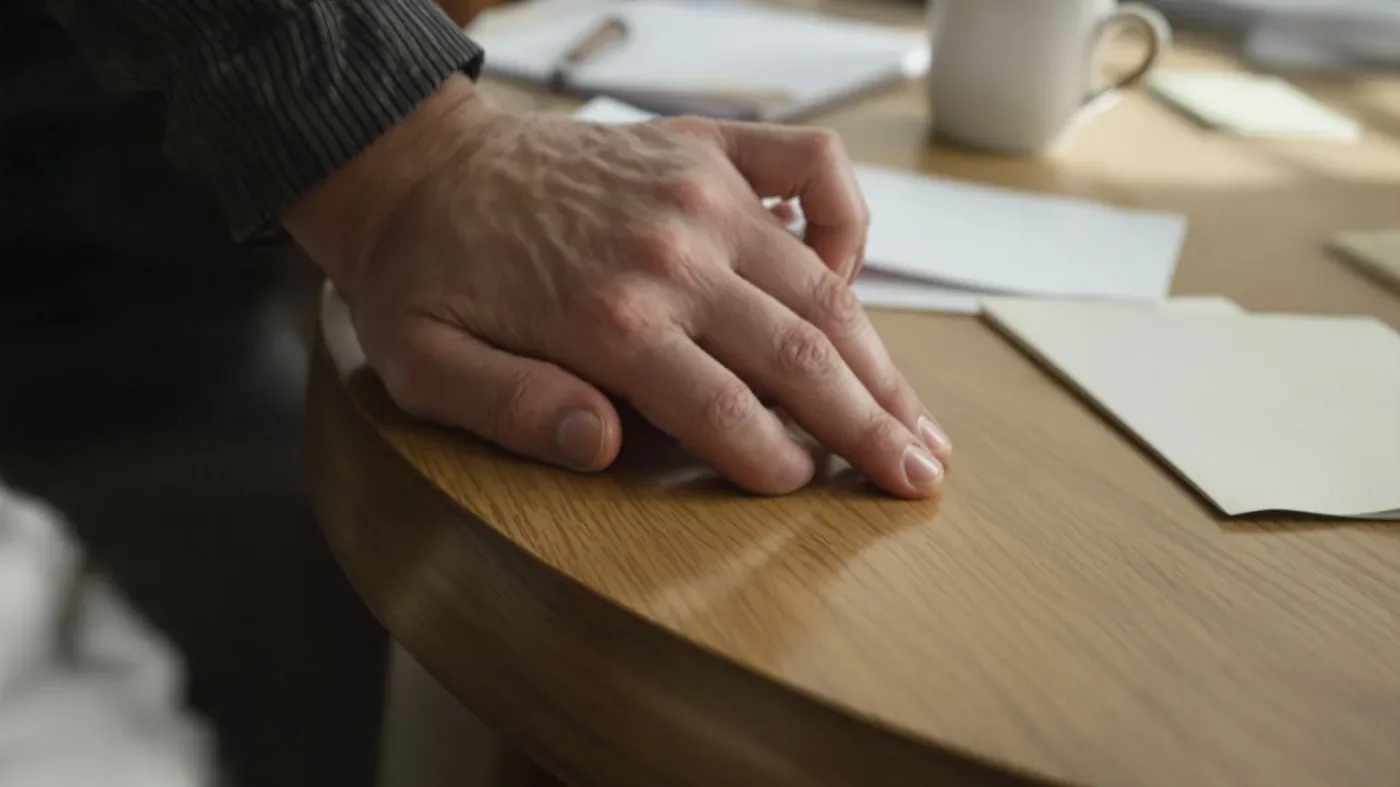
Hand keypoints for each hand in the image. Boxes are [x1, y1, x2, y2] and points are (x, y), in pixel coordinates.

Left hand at [285, 76, 950, 497]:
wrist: (422, 168)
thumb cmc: (427, 277)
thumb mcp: (426, 365)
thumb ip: (511, 410)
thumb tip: (604, 447)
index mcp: (608, 317)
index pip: (727, 410)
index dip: (779, 460)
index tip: (815, 490)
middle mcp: (672, 253)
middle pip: (799, 356)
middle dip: (869, 426)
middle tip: (921, 474)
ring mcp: (700, 193)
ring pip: (823, 287)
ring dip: (880, 358)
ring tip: (922, 417)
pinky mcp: (708, 150)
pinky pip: (814, 169)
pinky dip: (848, 223)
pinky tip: (846, 276)